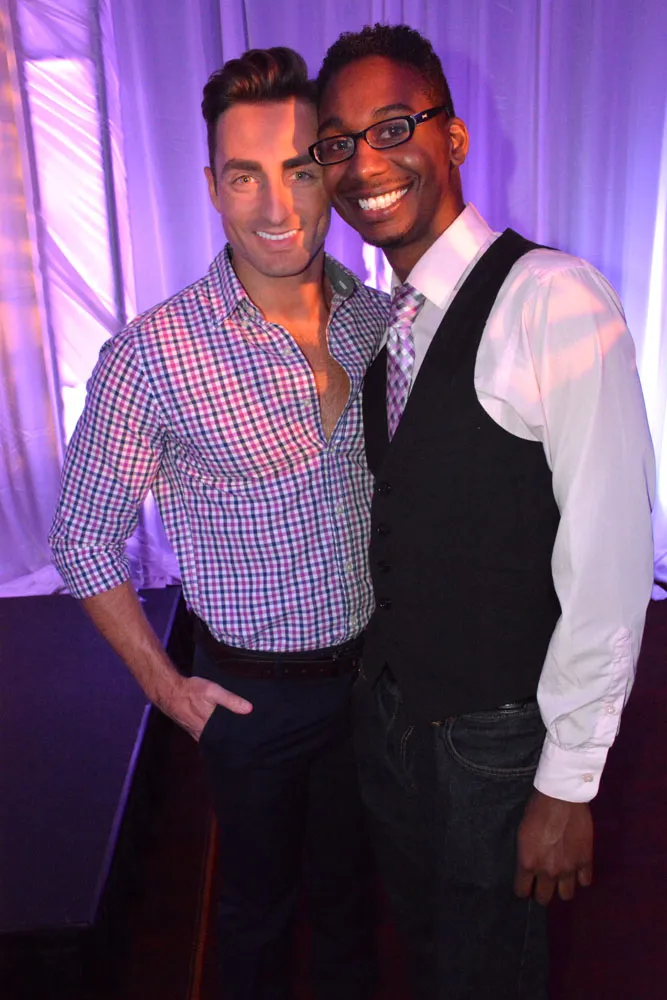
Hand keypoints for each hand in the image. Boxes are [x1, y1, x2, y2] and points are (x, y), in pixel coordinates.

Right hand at [163, 673, 252, 740]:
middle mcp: (202, 733)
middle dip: (232, 740)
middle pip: (221, 741)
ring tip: (235, 735)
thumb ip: (230, 700)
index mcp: (209, 727)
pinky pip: (205, 736)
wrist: (169, 691)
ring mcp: (196, 732)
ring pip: (212, 739)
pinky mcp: (192, 729)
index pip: (228, 739)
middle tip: (246, 739)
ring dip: (222, 738)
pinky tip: (217, 730)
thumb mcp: (212, 691)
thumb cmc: (190, 691)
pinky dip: (212, 734)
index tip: (250, 741)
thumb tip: (249, 709)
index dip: (239, 740)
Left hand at [514, 790, 592, 904]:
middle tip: (542, 883)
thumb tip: (527, 866)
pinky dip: (581, 877)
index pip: (522, 891)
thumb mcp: (522, 833)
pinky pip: (585, 882)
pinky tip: (576, 869)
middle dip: (541, 892)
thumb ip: (526, 854)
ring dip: (562, 888)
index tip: (525, 885)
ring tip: (561, 878)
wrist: (561, 797)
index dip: (523, 889)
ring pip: (566, 896)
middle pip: (543, 899)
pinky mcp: (585, 861)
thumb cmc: (537, 809)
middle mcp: (548, 871)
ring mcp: (568, 868)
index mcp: (528, 863)